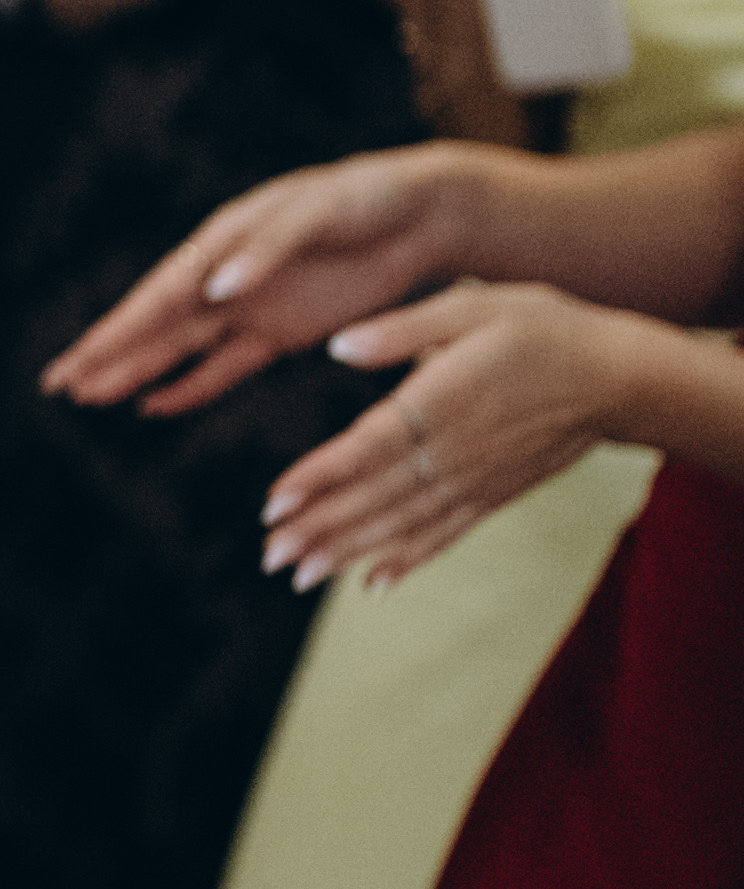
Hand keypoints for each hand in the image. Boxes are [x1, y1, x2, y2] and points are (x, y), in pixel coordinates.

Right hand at [43, 142, 492, 417]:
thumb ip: (267, 249)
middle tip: (60, 385)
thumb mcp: (319, 213)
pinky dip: (191, 386)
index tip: (80, 359)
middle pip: (157, 324)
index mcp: (225, 240)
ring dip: (139, 372)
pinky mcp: (284, 331)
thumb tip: (214, 289)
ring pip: (182, 349)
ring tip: (91, 398)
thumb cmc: (368, 200)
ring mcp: (253, 305)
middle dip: (108, 354)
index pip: (161, 294)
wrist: (425, 215)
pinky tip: (154, 404)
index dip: (118, 329)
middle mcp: (227, 275)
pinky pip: (227, 365)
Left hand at [257, 281, 637, 588]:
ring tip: (299, 575)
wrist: (618, 378)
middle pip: (375, 498)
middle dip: (319, 529)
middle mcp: (453, 453)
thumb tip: (338, 347)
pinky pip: (445, 535)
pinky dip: (408, 559)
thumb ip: (401, 330)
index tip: (274, 503)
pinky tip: (373, 581)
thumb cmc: (543, 330)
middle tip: (269, 556)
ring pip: (402, 524)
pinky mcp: (494, 497)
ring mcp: (475, 482)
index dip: (319, 478)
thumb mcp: (471, 306)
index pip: (367, 448)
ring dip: (348, 551)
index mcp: (440, 403)